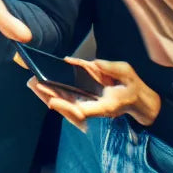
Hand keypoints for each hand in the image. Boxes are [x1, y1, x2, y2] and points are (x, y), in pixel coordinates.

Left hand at [20, 56, 161, 130]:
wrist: (138, 98)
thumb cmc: (134, 87)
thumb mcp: (128, 74)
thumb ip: (112, 69)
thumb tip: (96, 63)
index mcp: (105, 105)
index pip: (83, 110)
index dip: (67, 107)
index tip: (52, 101)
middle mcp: (94, 106)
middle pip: (68, 105)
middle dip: (51, 96)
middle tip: (35, 85)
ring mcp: (89, 102)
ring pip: (65, 100)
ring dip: (49, 93)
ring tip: (33, 83)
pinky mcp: (86, 96)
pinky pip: (68, 94)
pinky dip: (56, 89)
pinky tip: (42, 82)